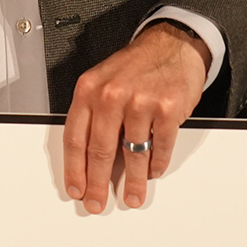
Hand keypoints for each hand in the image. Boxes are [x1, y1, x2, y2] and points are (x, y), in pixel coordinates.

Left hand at [62, 21, 208, 213]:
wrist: (172, 43)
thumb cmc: (136, 66)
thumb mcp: (103, 81)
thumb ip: (93, 115)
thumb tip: (87, 159)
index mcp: (89, 90)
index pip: (75, 139)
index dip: (74, 170)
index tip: (76, 188)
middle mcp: (111, 95)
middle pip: (99, 151)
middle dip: (97, 184)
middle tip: (97, 202)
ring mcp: (140, 102)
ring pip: (132, 154)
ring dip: (132, 182)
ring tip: (132, 196)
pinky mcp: (167, 108)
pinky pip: (160, 147)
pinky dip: (156, 164)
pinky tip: (153, 171)